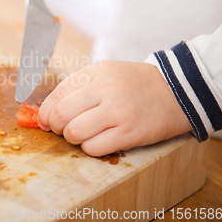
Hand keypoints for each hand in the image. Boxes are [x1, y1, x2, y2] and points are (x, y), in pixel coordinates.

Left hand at [38, 60, 192, 155]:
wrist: (176, 91)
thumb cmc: (133, 84)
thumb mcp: (105, 73)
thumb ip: (78, 86)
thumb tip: (48, 110)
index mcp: (95, 73)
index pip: (57, 94)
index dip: (46, 112)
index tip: (46, 121)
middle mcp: (105, 90)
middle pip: (62, 114)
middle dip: (55, 127)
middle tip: (61, 130)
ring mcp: (118, 112)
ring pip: (75, 132)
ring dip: (71, 138)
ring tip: (80, 135)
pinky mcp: (130, 133)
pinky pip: (94, 147)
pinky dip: (88, 148)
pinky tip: (97, 142)